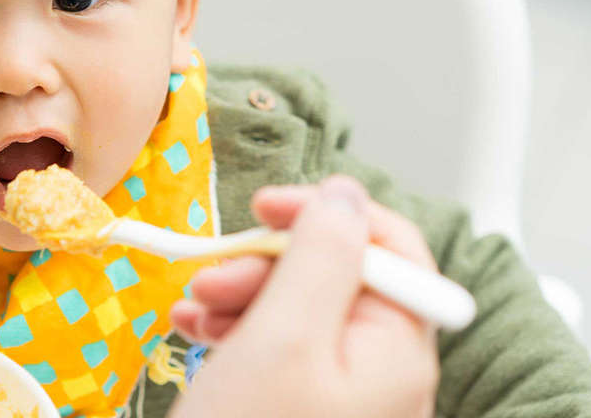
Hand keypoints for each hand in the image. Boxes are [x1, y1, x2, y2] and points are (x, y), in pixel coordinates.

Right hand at [168, 175, 439, 417]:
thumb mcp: (281, 335)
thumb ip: (322, 254)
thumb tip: (346, 193)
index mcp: (398, 350)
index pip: (390, 247)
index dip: (330, 213)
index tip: (269, 206)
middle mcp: (380, 370)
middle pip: (337, 274)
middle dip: (269, 262)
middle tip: (213, 272)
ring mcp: (343, 393)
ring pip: (299, 307)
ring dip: (242, 293)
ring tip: (193, 309)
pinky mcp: (303, 406)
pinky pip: (279, 345)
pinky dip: (236, 327)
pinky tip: (196, 330)